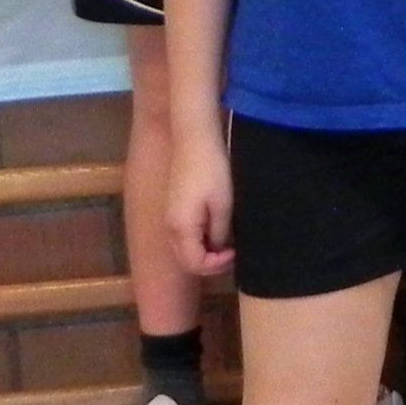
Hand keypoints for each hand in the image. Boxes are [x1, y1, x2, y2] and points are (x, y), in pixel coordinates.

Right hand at [166, 136, 238, 276]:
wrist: (194, 139)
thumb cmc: (212, 170)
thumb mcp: (223, 205)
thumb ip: (220, 233)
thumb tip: (220, 249)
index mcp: (181, 228)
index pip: (195, 264)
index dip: (217, 265)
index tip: (235, 252)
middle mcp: (170, 227)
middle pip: (187, 260)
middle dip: (211, 262)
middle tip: (234, 251)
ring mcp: (170, 217)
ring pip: (185, 248)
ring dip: (206, 251)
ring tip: (228, 241)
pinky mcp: (174, 207)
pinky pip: (184, 235)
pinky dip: (200, 239)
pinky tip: (217, 228)